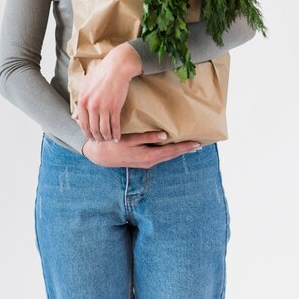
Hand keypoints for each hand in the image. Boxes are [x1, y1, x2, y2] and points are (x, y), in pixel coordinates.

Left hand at [73, 43, 141, 142]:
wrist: (117, 67)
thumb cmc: (101, 74)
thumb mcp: (86, 86)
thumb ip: (80, 102)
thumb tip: (75, 117)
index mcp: (82, 101)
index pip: (83, 124)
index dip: (87, 134)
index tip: (91, 137)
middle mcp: (91, 106)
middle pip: (93, 129)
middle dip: (97, 138)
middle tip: (100, 140)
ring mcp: (103, 107)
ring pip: (104, 130)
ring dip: (106, 137)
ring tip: (109, 139)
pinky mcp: (115, 107)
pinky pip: (115, 125)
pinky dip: (115, 133)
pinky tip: (117, 137)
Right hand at [82, 131, 202, 167]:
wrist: (100, 154)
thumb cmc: (114, 144)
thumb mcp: (130, 139)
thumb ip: (148, 137)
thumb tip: (165, 135)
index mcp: (148, 156)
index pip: (172, 152)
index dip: (185, 147)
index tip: (197, 143)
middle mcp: (149, 162)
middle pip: (172, 155)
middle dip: (185, 150)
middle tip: (199, 144)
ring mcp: (146, 162)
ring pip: (167, 157)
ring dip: (178, 151)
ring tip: (189, 146)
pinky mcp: (142, 160)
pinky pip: (160, 156)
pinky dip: (169, 152)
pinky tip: (172, 147)